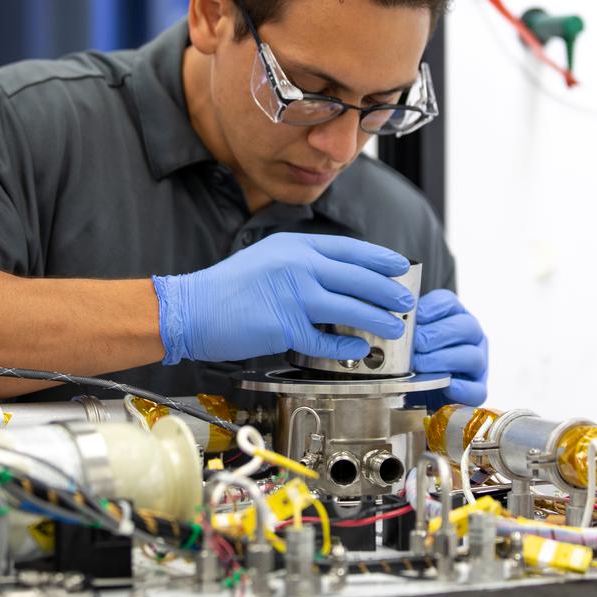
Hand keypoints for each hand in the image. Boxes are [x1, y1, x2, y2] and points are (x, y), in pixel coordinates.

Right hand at [153, 232, 414, 364]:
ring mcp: (293, 296)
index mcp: (295, 246)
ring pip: (350, 308)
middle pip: (357, 277)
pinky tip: (360, 350)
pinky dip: (347, 347)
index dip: (379, 259)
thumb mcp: (268, 259)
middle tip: (406, 301)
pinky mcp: (285, 327)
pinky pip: (326, 341)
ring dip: (377, 319)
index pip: (349, 249)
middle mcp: (298, 266)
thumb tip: (338, 279)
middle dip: (388, 291)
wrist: (190, 308)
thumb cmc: (228, 288)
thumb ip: (302, 265)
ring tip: (395, 328)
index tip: (399, 266)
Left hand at [411, 289, 487, 405]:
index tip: (411, 318)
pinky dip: (461, 388)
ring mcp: (478, 363)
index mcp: (455, 316)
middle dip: (436, 335)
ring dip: (443, 360)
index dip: (430, 309)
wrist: (419, 391)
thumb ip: (405, 327)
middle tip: (414, 345)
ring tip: (419, 366)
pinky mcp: (477, 390)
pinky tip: (445, 386)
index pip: (448, 303)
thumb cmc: (414, 358)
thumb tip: (389, 322)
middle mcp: (471, 337)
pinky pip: (477, 389)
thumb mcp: (409, 338)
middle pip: (465, 327)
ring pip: (472, 356)